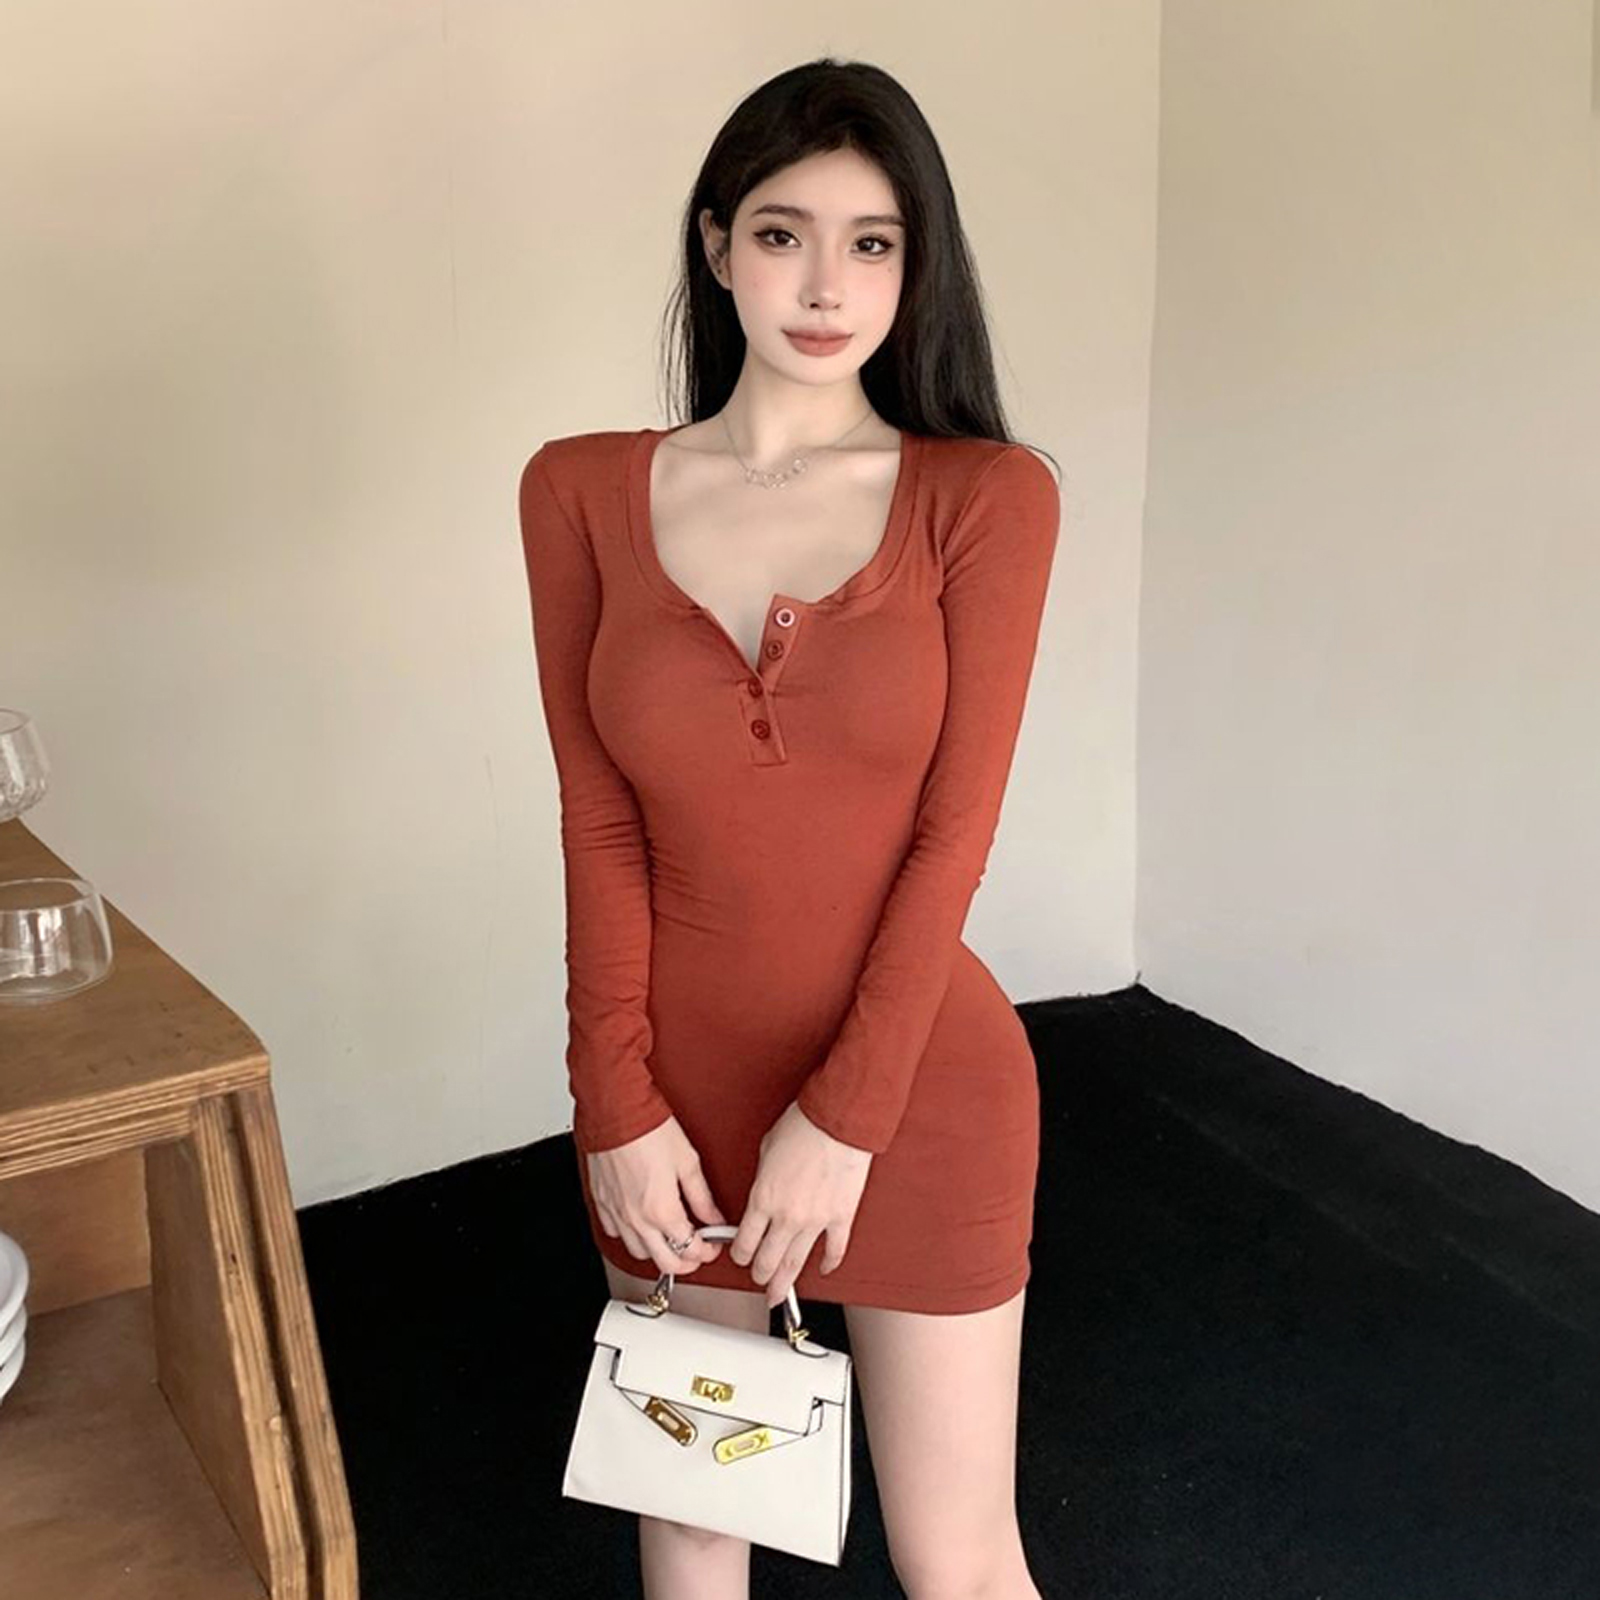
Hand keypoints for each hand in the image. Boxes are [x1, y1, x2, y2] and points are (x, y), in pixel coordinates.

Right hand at [587, 1114, 728, 1276]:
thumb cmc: (649, 1129)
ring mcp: (616, 1213)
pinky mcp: (601, 1203)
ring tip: (671, 1238)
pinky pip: (615, 1233)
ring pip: (638, 1253)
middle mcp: (637, 1219)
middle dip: (686, 1262)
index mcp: (662, 1211)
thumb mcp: (688, 1162)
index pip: (690, 1250)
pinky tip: (641, 1223)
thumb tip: (714, 1217)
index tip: (713, 1245)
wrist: (616, 1111)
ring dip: (657, 1251)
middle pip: (665, 1263)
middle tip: (697, 1251)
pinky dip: (630, 1235)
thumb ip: (702, 1197)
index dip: (707, 1252)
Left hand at [728, 1101, 873, 1309]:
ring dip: (784, 1284)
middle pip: (767, 1261)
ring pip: (795, 1265)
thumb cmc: (803, 1125)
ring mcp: (816, 1221)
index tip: (740, 1257)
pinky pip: (834, 1249)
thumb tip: (764, 1191)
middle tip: (758, 1282)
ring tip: (779, 1296)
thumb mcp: (767, 1150)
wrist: (838, 1119)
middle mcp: (786, 1216)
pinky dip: (828, 1263)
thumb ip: (763, 1179)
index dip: (739, 1255)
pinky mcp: (841, 1217)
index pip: (744, 1242)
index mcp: (763, 1198)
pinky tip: (823, 1269)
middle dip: (759, 1276)